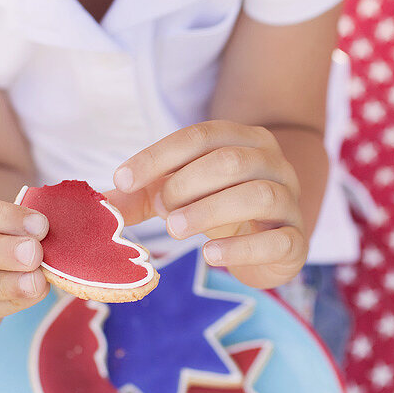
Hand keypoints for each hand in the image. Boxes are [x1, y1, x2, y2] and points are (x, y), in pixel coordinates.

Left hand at [105, 121, 307, 289]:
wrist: (273, 240)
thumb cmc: (219, 208)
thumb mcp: (176, 196)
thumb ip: (140, 196)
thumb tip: (96, 204)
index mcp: (242, 139)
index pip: (198, 136)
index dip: (157, 156)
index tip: (121, 180)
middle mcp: (272, 162)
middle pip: (230, 161)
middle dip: (186, 184)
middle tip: (160, 211)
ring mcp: (290, 200)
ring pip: (258, 195)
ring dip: (209, 211)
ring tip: (175, 230)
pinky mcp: (297, 240)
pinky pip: (278, 239)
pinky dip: (241, 247)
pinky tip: (210, 256)